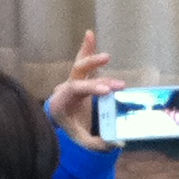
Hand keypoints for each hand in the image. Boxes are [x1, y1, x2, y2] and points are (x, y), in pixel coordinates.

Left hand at [46, 30, 123, 150]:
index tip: (107, 91)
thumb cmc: (72, 130)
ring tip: (106, 55)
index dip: (92, 88)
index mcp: (60, 102)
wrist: (61, 123)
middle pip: (77, 76)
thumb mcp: (82, 141)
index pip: (75, 90)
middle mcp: (64, 88)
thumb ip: (96, 144)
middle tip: (118, 85)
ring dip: (92, 58)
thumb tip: (115, 143)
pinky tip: (89, 34)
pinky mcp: (81, 77)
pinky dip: (88, 49)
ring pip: (80, 65)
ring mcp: (72, 81)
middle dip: (98, 79)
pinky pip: (84, 61)